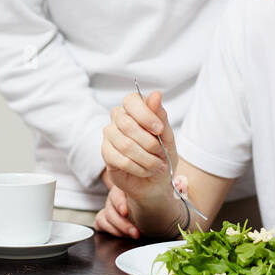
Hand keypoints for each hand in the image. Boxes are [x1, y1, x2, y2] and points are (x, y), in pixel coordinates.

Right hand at [93, 177, 187, 237]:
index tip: (127, 212)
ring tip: (134, 235)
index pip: (117, 191)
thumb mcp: (168, 191)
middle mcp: (117, 196)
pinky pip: (100, 223)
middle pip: (109, 206)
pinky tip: (122, 235)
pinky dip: (110, 230)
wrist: (158, 213)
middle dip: (122, 222)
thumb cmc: (160, 199)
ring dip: (118, 228)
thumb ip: (175, 186)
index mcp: (129, 187)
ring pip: (104, 216)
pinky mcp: (108, 220)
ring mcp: (111, 208)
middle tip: (136, 231)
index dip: (120, 202)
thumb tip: (181, 182)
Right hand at [101, 89, 175, 204]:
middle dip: (149, 143)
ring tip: (156, 165)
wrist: (156, 180)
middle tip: (161, 153)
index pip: (131, 100)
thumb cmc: (162, 155)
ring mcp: (110, 135)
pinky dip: (138, 168)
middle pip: (127, 124)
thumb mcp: (168, 136)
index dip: (145, 115)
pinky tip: (145, 170)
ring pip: (125, 144)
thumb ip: (160, 116)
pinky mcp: (106, 153)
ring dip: (146, 159)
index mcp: (135, 108)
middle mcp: (119, 118)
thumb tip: (156, 94)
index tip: (159, 130)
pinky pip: (120, 159)